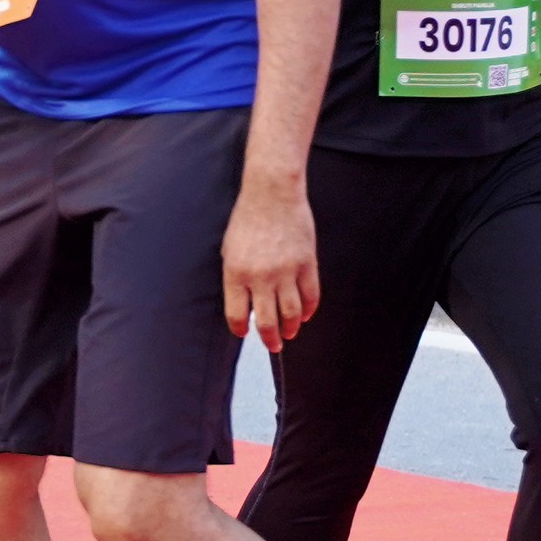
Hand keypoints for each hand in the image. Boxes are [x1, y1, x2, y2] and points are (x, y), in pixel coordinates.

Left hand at [222, 180, 318, 351]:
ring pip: (292, 312)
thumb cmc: (246, 219)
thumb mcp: (229, 249)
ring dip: (292, 327)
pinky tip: (305, 314)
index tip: (244, 333)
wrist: (272, 194)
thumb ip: (236, 277)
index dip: (240, 329)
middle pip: (267, 321)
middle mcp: (261, 277)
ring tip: (290, 333)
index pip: (237, 314)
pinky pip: (311, 295)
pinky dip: (309, 309)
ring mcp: (286, 271)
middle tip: (273, 346)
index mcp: (236, 273)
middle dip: (270, 338)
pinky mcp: (307, 264)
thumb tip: (245, 302)